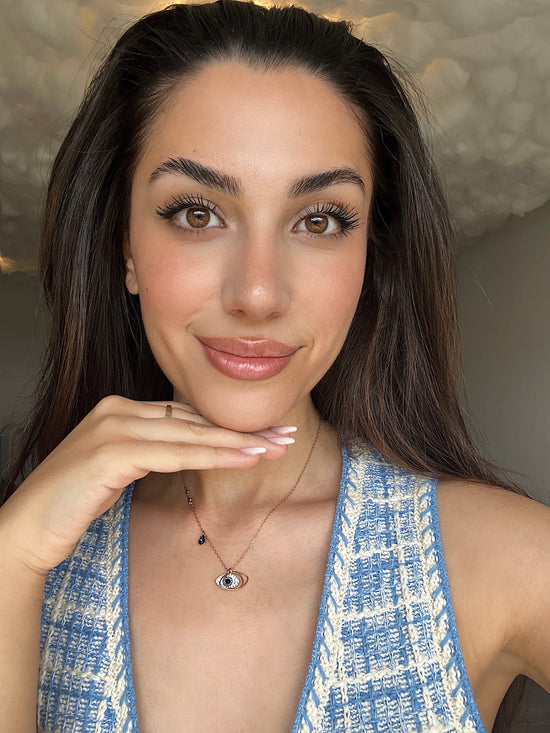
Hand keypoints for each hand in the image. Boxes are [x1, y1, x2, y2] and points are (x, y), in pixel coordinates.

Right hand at [0, 395, 292, 574]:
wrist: (26, 529)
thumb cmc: (73, 504)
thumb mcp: (119, 469)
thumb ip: (151, 452)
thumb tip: (192, 451)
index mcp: (120, 410)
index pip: (186, 415)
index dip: (226, 425)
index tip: (264, 434)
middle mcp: (117, 410)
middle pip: (193, 419)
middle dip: (242, 429)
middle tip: (285, 435)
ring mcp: (113, 426)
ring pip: (190, 434)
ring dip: (237, 442)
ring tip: (276, 448)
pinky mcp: (111, 450)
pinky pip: (174, 453)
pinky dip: (213, 455)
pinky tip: (244, 458)